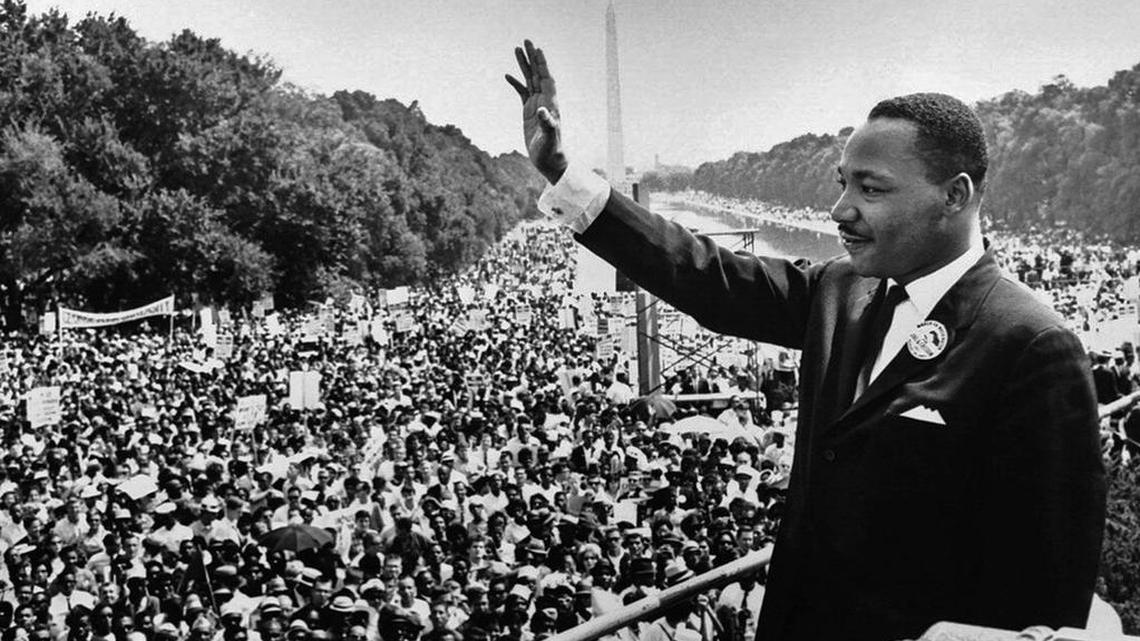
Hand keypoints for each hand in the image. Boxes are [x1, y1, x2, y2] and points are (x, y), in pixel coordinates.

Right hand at [506, 40, 567, 183]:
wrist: (550, 161)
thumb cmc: (552, 151)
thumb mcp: (549, 138)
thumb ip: (547, 124)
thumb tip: (542, 110)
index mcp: (551, 104)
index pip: (546, 79)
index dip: (542, 64)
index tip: (537, 49)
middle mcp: (545, 101)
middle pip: (538, 74)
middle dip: (532, 58)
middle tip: (526, 41)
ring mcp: (536, 105)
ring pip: (530, 80)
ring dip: (524, 65)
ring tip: (516, 49)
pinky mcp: (529, 112)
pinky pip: (522, 93)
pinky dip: (516, 83)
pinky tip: (508, 75)